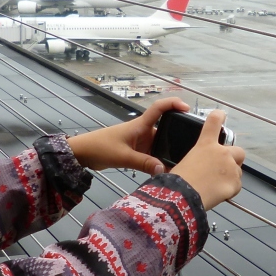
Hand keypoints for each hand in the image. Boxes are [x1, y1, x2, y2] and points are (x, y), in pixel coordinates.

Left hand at [67, 97, 190, 174]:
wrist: (83, 153)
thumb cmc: (100, 147)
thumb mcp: (123, 156)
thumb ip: (143, 163)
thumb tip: (164, 170)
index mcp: (139, 125)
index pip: (159, 108)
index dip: (173, 104)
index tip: (187, 108)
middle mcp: (143, 131)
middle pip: (165, 130)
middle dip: (177, 137)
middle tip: (192, 147)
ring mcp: (140, 142)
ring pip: (159, 145)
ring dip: (167, 153)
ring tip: (182, 162)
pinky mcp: (136, 152)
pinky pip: (152, 155)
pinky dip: (158, 162)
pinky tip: (166, 171)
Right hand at [170, 109, 245, 209]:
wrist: (184, 197)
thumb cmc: (179, 181)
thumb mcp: (185, 162)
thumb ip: (197, 159)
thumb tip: (196, 167)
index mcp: (206, 145)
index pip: (214, 122)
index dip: (219, 116)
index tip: (222, 114)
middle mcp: (222, 153)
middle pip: (238, 151)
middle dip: (234, 159)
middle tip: (224, 168)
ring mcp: (231, 167)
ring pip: (238, 171)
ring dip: (230, 176)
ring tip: (215, 186)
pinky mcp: (236, 182)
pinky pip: (236, 186)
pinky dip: (230, 190)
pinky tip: (218, 194)